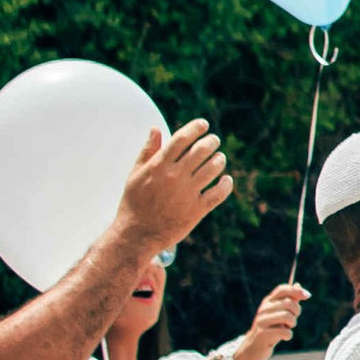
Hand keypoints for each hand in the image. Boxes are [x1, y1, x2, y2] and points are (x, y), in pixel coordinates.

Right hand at [116, 121, 232, 255]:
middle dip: (212, 141)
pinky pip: (218, 193)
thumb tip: (156, 128)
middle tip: (214, 140)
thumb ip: (147, 151)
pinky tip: (226, 180)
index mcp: (159, 166)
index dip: (195, 127)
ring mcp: (187, 193)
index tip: (203, 124)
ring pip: (213, 168)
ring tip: (219, 158)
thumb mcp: (135, 175)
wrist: (137, 235)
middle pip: (201, 150)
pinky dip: (226, 184)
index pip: (182, 138)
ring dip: (219, 160)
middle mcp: (175, 177)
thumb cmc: (134, 203)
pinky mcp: (197, 210)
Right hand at [234, 282, 306, 359]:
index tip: (307, 295)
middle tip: (292, 320)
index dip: (296, 291)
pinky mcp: (263, 334)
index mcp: (267, 302)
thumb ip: (289, 300)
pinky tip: (283, 337)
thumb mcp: (279, 313)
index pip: (282, 289)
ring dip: (292, 324)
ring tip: (287, 328)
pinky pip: (285, 332)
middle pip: (289, 302)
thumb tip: (299, 286)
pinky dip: (288, 335)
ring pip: (288, 316)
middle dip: (296, 312)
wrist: (253, 347)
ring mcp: (262, 321)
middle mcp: (263, 309)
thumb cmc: (270, 329)